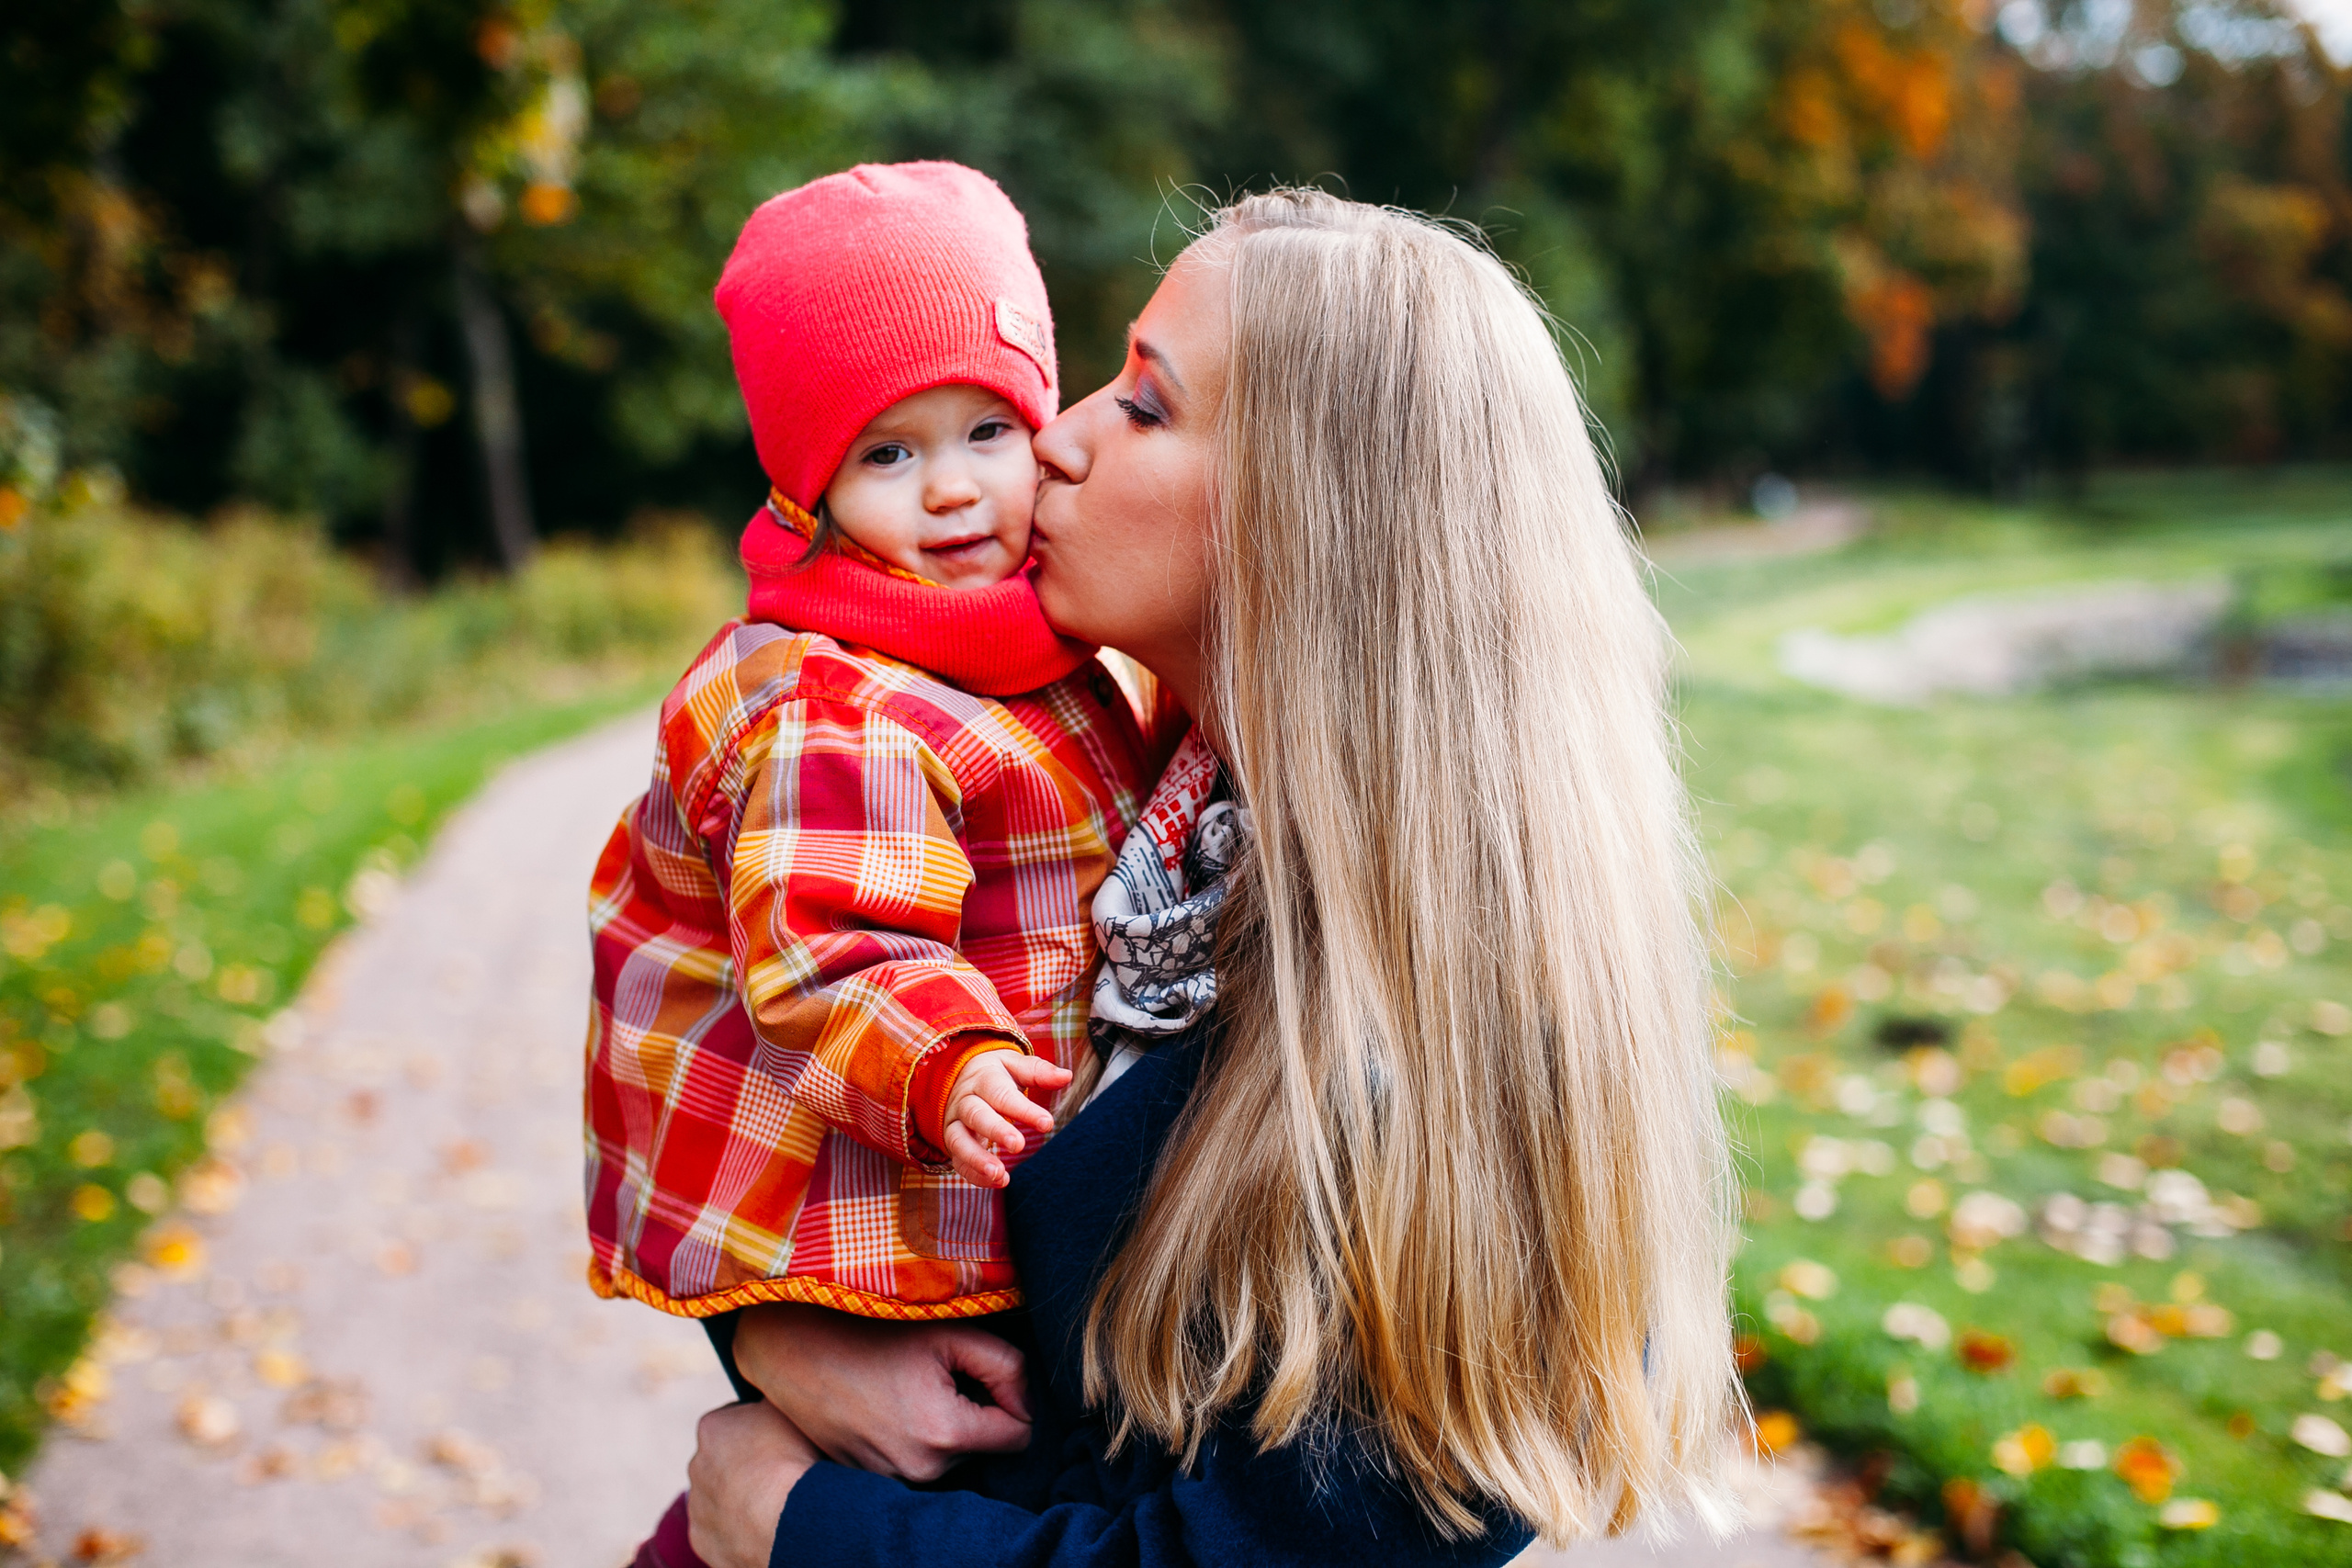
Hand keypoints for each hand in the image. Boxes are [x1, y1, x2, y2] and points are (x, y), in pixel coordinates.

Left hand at [686, 1401, 816, 1567]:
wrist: (786, 1518)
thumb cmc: (792, 1459)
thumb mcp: (788, 1408)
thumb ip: (770, 1399)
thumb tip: (773, 1390)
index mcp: (713, 1427)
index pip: (734, 1419)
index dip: (758, 1429)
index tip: (778, 1440)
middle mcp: (696, 1464)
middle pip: (722, 1460)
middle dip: (744, 1465)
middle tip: (777, 1473)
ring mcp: (697, 1504)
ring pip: (718, 1497)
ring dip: (739, 1498)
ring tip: (773, 1504)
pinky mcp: (701, 1539)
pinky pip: (720, 1531)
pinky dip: (737, 1530)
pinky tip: (762, 1527)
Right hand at [730, 1302, 1031, 1480]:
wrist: (796, 1351)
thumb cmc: (873, 1333)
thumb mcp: (952, 1332)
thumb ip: (1007, 1366)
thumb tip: (1024, 1402)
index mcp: (946, 1433)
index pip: (1020, 1436)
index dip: (1014, 1401)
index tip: (987, 1376)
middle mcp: (921, 1469)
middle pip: (982, 1445)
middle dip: (973, 1412)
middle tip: (935, 1375)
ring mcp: (893, 1479)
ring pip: (949, 1454)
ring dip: (943, 1426)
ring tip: (908, 1388)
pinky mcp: (872, 1479)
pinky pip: (916, 1461)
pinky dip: (914, 1438)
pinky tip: (889, 1406)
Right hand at [943, 1048, 1069, 1186]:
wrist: (957, 1077)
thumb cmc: (995, 1073)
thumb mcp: (1015, 1066)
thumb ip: (1039, 1072)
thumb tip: (1066, 1076)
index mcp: (984, 1079)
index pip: (1002, 1094)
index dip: (1023, 1110)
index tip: (1046, 1123)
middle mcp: (965, 1101)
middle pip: (977, 1115)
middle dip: (996, 1131)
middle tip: (1019, 1146)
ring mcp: (954, 1123)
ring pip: (958, 1140)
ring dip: (977, 1159)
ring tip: (1000, 1174)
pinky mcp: (952, 1142)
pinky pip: (958, 1160)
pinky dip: (974, 1174)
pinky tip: (997, 1181)